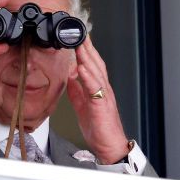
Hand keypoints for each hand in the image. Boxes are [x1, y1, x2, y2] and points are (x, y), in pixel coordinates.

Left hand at [66, 38, 129, 163]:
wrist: (110, 147)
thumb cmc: (99, 128)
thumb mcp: (83, 105)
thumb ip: (77, 90)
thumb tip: (70, 76)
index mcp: (98, 88)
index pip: (92, 64)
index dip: (85, 50)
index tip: (76, 36)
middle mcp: (103, 89)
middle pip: (96, 63)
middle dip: (87, 47)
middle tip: (78, 32)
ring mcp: (104, 96)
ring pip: (96, 72)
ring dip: (88, 57)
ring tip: (79, 44)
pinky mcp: (102, 106)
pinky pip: (95, 89)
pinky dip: (88, 77)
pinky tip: (81, 68)